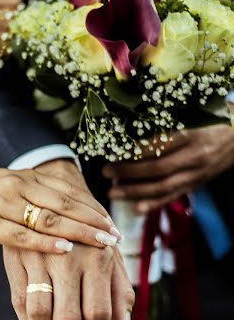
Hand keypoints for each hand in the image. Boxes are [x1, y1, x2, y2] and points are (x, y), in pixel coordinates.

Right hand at [0, 161, 120, 252]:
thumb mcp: (8, 185)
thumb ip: (33, 194)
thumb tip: (61, 210)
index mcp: (26, 177)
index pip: (68, 192)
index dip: (93, 207)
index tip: (112, 221)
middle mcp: (19, 187)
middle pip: (66, 204)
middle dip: (94, 221)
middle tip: (117, 235)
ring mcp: (4, 204)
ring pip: (50, 218)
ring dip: (80, 231)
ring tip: (103, 243)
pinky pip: (23, 234)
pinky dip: (47, 242)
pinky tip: (66, 249)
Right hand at [4, 244, 133, 319]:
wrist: (56, 192)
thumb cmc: (90, 231)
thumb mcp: (110, 254)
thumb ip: (119, 290)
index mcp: (97, 257)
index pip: (98, 314)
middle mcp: (67, 258)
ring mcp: (39, 258)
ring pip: (39, 314)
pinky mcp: (17, 258)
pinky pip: (20, 301)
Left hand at [103, 125, 233, 212]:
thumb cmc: (213, 116)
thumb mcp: (193, 111)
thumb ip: (167, 118)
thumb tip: (130, 122)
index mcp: (192, 134)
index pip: (158, 145)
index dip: (134, 151)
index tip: (112, 150)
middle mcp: (195, 157)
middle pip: (157, 169)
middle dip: (128, 172)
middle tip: (105, 171)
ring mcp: (197, 173)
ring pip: (164, 187)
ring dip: (135, 192)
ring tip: (113, 192)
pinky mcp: (197, 183)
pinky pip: (174, 196)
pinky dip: (155, 203)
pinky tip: (137, 207)